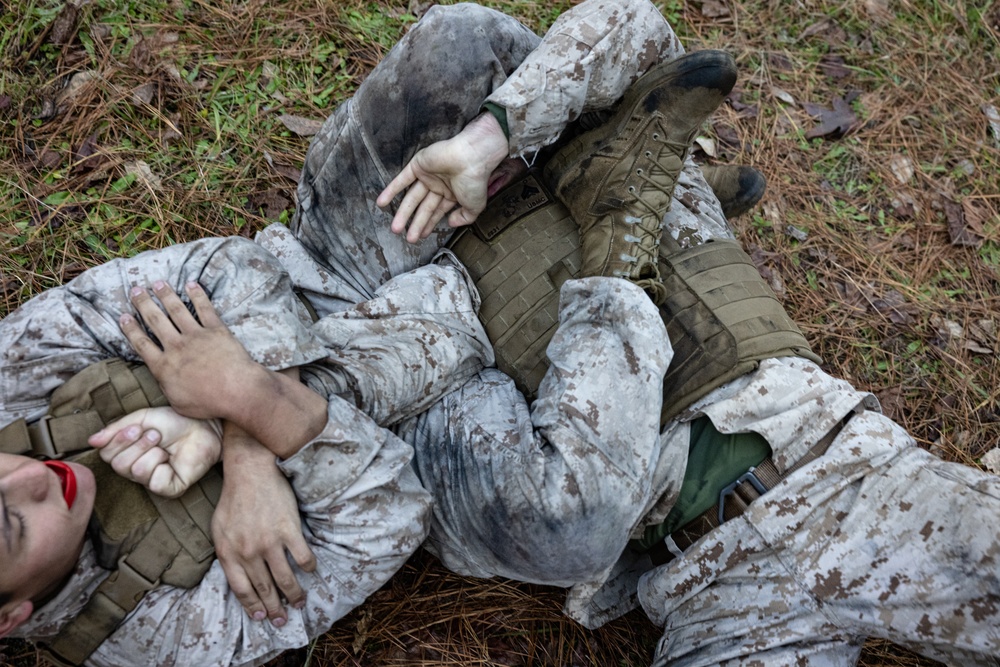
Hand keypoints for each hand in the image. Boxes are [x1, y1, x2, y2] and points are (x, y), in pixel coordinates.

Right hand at [88, 407, 222, 497]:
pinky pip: (153, 481)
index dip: (118, 440)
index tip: (137, 427)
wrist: (203, 426)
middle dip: (136, 445)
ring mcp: (152, 481)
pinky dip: (161, 463)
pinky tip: (171, 458)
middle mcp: (136, 470)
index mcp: (127, 453)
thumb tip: (91, 441)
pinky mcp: (168, 489)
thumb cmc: (174, 422)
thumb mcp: (141, 419)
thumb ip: (115, 430)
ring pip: (135, 470)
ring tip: (165, 444)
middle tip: (155, 435)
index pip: (106, 454)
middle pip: (118, 464)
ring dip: (151, 451)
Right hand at [120, 281, 263, 420]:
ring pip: (177, 310)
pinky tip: (191, 284)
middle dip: (144, 304)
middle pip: (155, 321)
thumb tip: (162, 379)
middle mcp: (176, 347)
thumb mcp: (178, 403)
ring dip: (166, 295)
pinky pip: (204, 309)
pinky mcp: (216, 330)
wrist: (238, 391)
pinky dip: (198, 295)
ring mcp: (196, 336)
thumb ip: (167, 387)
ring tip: (158, 283)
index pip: (141, 344)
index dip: (131, 329)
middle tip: (135, 290)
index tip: (123, 316)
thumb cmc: (209, 403)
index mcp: (164, 367)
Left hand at [213, 425, 315, 626]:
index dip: (252, 605)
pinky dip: (309, 567)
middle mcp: (248, 551)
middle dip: (274, 608)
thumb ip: (226, 553)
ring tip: (300, 602)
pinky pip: (303, 557)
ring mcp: (269, 542)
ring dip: (294, 595)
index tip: (261, 615)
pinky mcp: (289, 530)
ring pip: (286, 579)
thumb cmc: (234, 499)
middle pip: (264, 588)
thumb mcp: (218, 529)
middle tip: (282, 619)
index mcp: (229, 552)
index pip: (241, 589)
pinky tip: (311, 570)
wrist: (251, 471)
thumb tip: (237, 575)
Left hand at [376, 111, 509, 242]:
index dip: (428, 224)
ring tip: (395, 229)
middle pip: (423, 207)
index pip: (436, 211)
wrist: (473, 158)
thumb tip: (451, 224)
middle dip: (415, 224)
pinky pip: (402, 179)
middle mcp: (439, 185)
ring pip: (412, 197)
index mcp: (452, 193)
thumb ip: (464, 217)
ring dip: (402, 213)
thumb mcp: (475, 206)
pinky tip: (381, 203)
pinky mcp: (418, 165)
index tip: (421, 236)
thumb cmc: (476, 181)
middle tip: (408, 239)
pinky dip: (391, 190)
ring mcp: (427, 175)